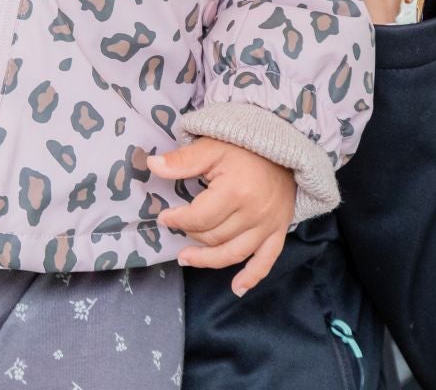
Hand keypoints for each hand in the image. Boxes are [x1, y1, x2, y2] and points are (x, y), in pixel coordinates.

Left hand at [148, 139, 294, 295]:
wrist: (283, 146)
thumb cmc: (244, 146)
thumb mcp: (211, 146)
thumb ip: (183, 160)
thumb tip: (152, 165)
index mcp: (236, 191)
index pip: (199, 218)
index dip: (178, 220)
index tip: (165, 217)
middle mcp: (254, 213)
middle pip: (214, 236)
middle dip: (191, 235)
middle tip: (177, 228)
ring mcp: (268, 225)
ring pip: (233, 252)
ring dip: (208, 260)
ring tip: (187, 258)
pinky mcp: (279, 230)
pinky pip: (266, 260)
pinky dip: (252, 277)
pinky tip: (237, 288)